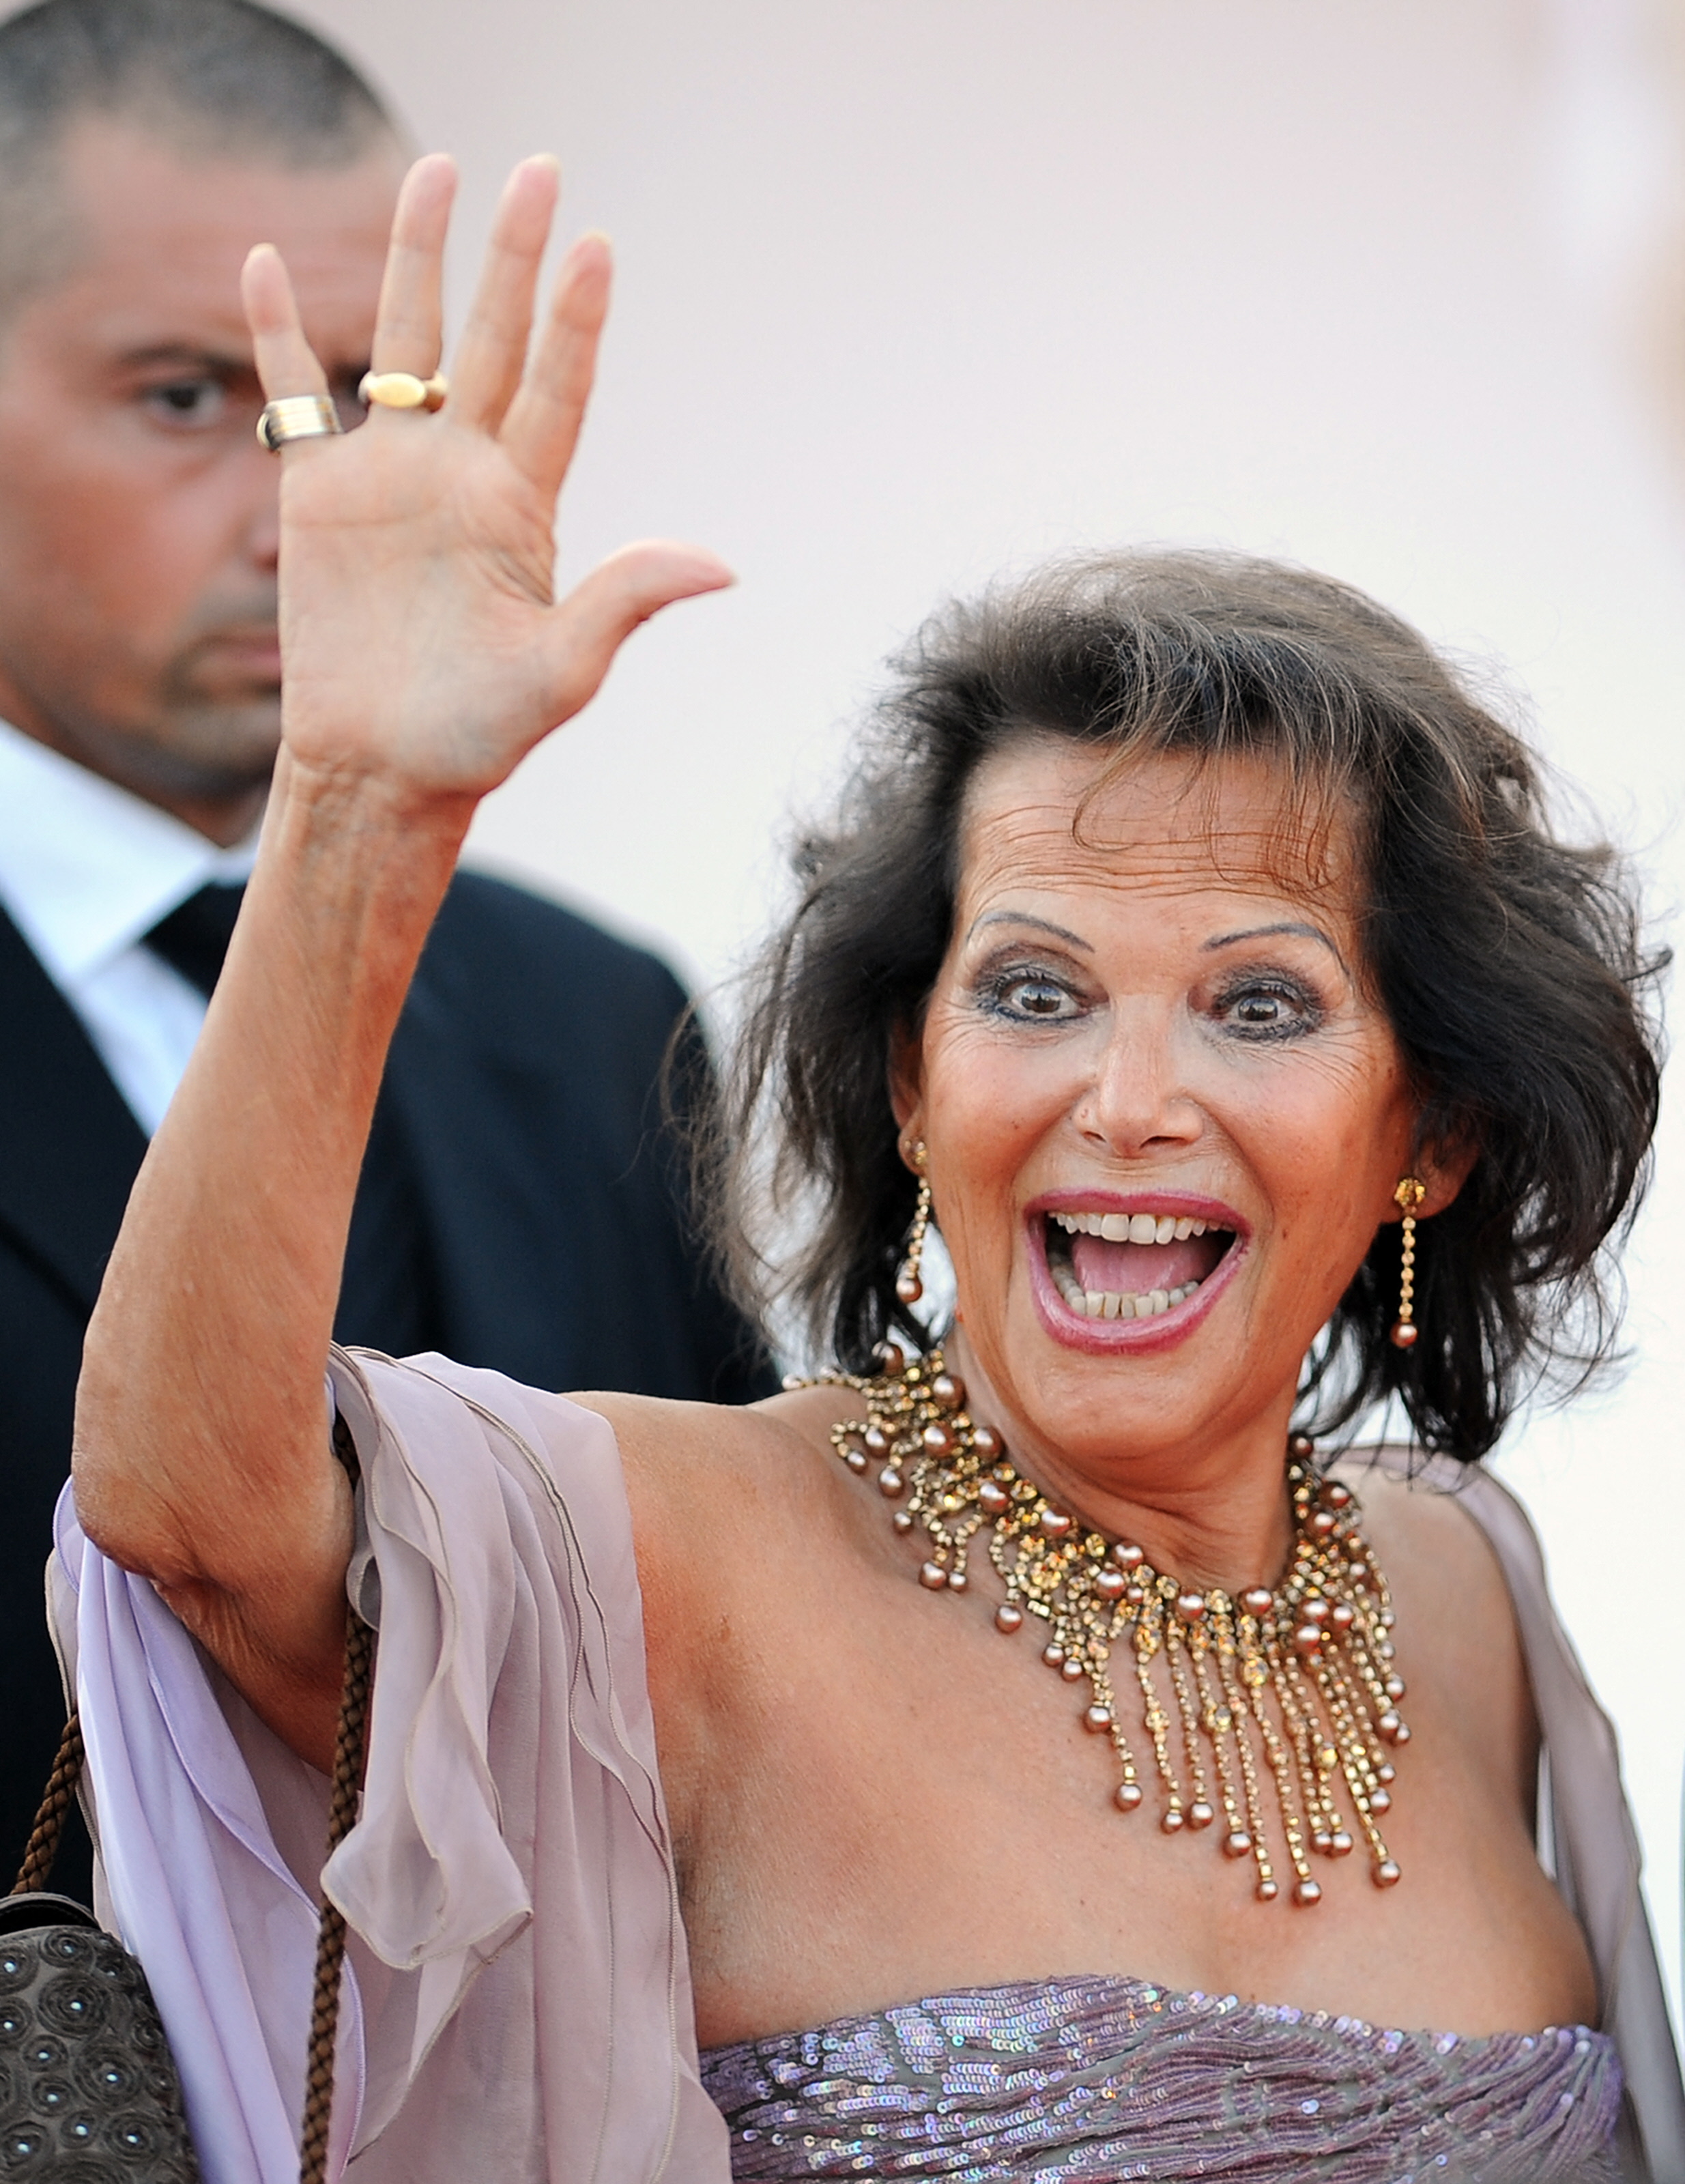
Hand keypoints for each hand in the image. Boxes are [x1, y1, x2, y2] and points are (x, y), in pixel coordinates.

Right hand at [241, 154, 730, 814]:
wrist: (384, 770)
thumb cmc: (480, 735)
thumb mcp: (564, 671)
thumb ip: (627, 602)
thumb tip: (719, 566)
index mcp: (522, 506)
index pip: (558, 390)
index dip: (577, 322)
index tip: (597, 249)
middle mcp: (462, 474)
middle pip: (489, 341)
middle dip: (510, 258)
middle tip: (536, 169)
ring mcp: (390, 476)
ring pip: (403, 344)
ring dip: (417, 261)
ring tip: (433, 171)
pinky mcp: (318, 496)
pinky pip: (294, 396)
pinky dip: (279, 331)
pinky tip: (266, 263)